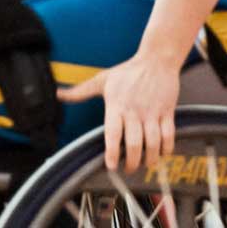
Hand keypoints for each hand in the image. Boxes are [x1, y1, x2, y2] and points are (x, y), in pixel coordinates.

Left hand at [58, 53, 179, 172]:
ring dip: (149, 158)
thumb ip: (80, 92)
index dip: (111, 152)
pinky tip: (161, 152)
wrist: (157, 58)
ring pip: (153, 143)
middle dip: (131, 162)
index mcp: (117, 105)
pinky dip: (166, 148)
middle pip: (133, 144)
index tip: (111, 166)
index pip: (113, 134)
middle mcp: (135, 111)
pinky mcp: (168, 111)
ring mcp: (153, 112)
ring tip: (145, 163)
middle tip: (128, 169)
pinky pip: (169, 135)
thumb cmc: (129, 70)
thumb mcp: (102, 80)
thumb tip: (57, 94)